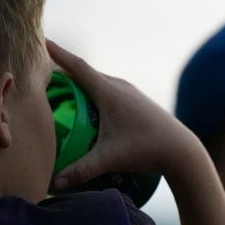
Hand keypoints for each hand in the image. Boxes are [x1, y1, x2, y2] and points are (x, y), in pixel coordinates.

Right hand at [47, 39, 197, 190]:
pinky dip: (95, 92)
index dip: (58, 53)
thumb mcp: (111, 159)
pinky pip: (110, 90)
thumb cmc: (147, 150)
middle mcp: (119, 86)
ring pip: (99, 82)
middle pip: (85, 73)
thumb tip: (53, 185)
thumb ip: (81, 170)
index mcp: (109, 91)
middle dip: (63, 71)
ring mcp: (131, 93)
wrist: (183, 151)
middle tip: (42, 74)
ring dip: (80, 82)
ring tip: (62, 89)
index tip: (41, 40)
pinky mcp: (138, 102)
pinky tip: (90, 105)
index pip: (77, 66)